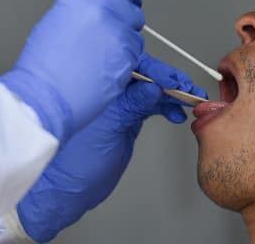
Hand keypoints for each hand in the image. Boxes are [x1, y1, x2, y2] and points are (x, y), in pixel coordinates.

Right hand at [0, 0, 144, 143]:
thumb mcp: (58, 18)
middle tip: (110, 32)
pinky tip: (103, 68)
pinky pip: (136, 54)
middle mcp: (105, 8)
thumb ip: (85, 6)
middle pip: (132, 4)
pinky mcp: (128, 56)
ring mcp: (119, 31)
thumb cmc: (43, 63)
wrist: (45, 93)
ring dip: (125, 41)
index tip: (122, 0)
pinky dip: (125, 60)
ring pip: (136, 32)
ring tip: (100, 55)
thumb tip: (100, 6)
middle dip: (125, 16)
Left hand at [16, 53, 207, 242]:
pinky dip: (163, 106)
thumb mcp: (108, 129)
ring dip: (169, 94)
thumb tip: (152, 86)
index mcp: (94, 86)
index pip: (128, 65)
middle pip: (140, 74)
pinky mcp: (123, 119)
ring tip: (188, 101)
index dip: (155, 70)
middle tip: (188, 89)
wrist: (66, 189)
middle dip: (166, 79)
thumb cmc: (72, 161)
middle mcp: (104, 92)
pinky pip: (147, 105)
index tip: (175, 80)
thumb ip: (130, 106)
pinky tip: (175, 112)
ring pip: (147, 90)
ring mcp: (114, 105)